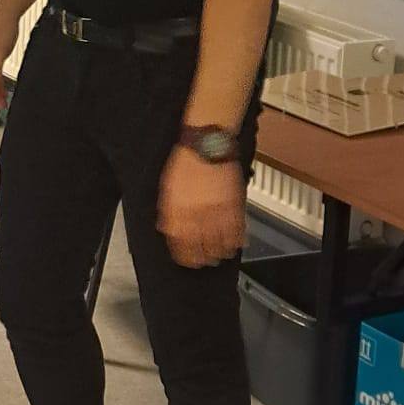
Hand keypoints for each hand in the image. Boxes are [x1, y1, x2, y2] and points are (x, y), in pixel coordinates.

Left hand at [157, 145, 245, 268]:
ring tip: (219, 257)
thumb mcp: (168, 186)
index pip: (179, 242)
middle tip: (203, 262)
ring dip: (219, 253)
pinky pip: (237, 229)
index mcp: (178, 209)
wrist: (207, 142)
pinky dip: (237, 240)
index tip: (185, 260)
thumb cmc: (186, 161)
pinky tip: (234, 244)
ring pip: (220, 242)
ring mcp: (217, 210)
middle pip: (200, 246)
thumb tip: (166, 228)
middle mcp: (197, 213)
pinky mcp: (234, 204)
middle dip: (201, 258)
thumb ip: (168, 210)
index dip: (183, 255)